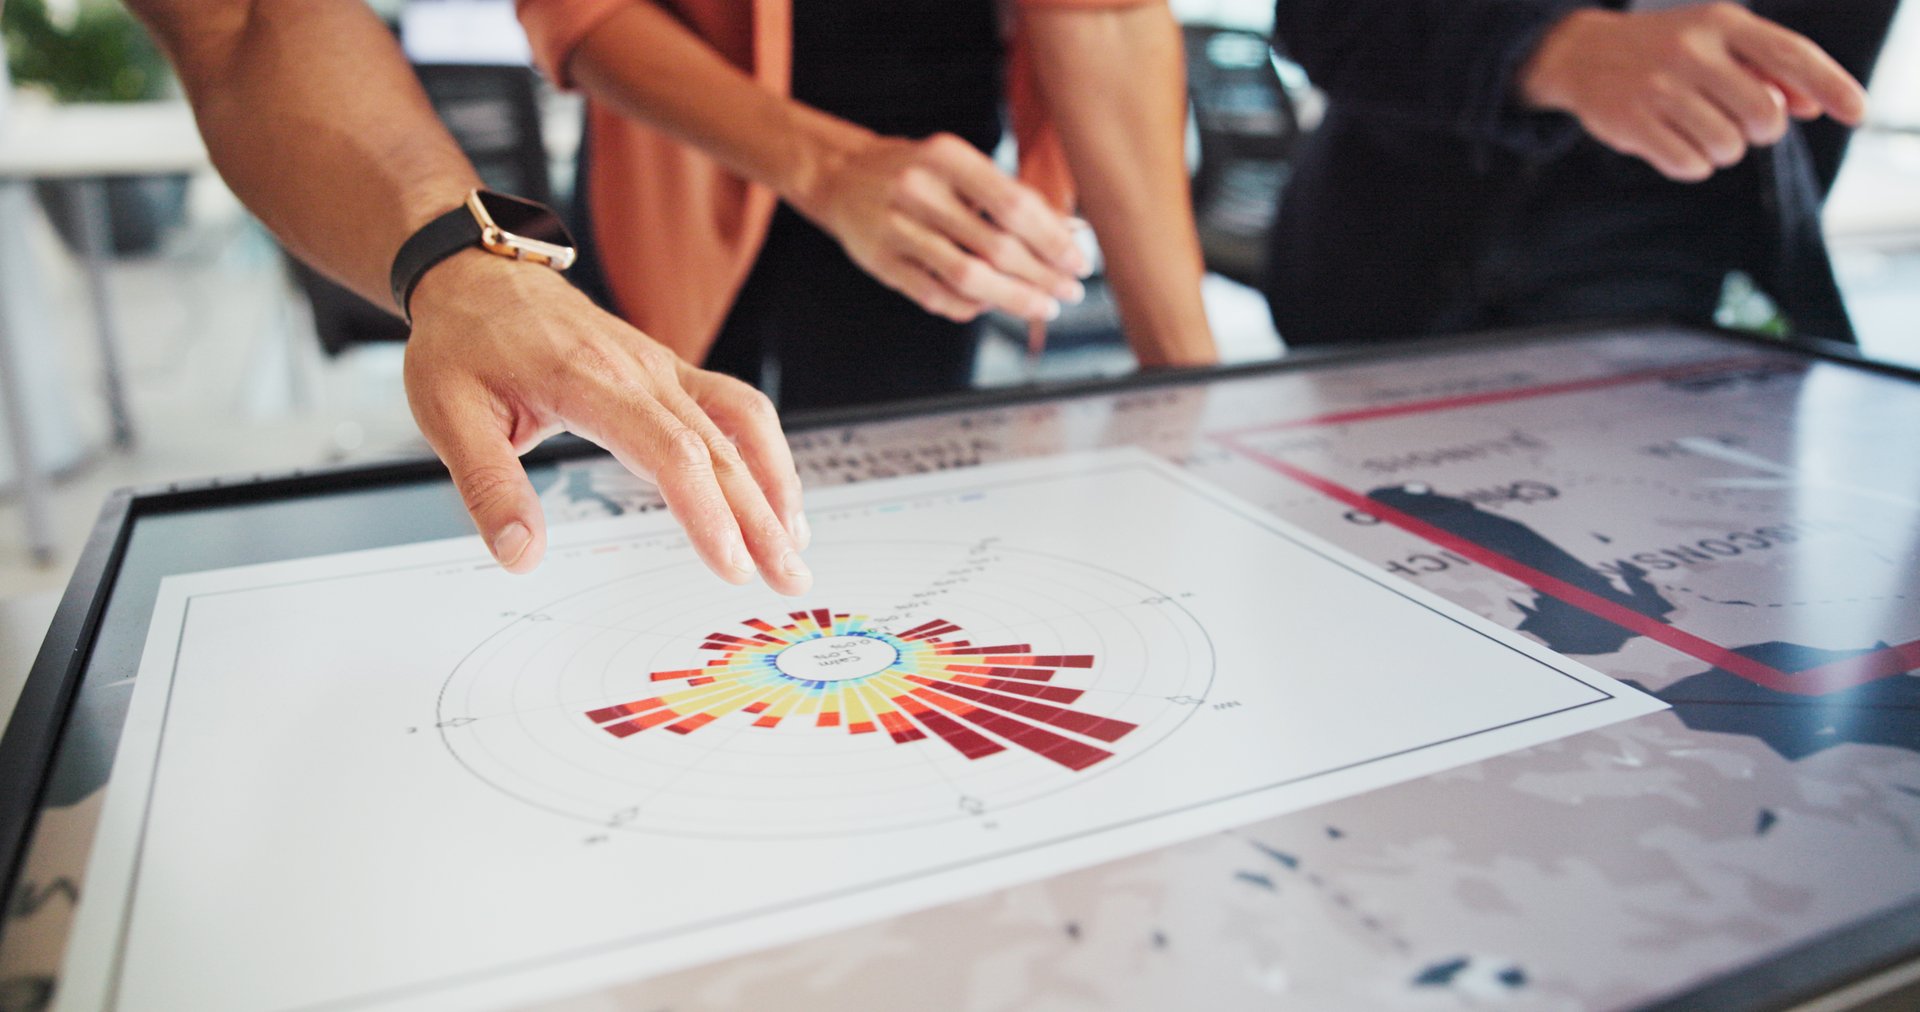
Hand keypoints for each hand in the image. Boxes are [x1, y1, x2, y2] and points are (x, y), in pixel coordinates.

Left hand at [403, 250, 811, 592]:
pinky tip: (777, 497)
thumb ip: (487, 488)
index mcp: (589, 380)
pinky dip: (767, 454)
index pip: (670, 451)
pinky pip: (736, 409)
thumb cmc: (466, 343)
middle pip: (721, 449)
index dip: (707, 511)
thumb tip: (519, 555)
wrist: (480, 276)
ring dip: (777, 485)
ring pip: (742, 426)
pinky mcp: (672, 373)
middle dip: (761, 520)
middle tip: (788, 580)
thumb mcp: (447, 416)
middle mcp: (641, 371)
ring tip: (794, 545)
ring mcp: (664, 369)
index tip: (732, 564)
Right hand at [789, 127, 1092, 322]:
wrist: (840, 176)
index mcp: (947, 156)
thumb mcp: (959, 167)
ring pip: (968, 277)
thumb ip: (1006, 198)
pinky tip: (992, 306)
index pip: (1014, 204)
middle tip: (1068, 291)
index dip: (1053, 239)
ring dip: (1014, 298)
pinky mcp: (881, 262)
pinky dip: (969, 306)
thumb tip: (1064, 236)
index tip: (1078, 261)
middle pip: (997, 245)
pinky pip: (935, 296)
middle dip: (1042, 275)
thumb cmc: (915, 172)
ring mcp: (896, 227)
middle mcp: (919, 189)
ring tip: (1042, 306)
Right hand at [1518, 2, 1867, 181]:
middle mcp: (1690, 50)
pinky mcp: (1630, 122)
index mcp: (1721, 22)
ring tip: (1701, 130)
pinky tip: (1676, 144)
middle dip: (1763, 132)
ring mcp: (1657, 87)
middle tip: (1744, 126)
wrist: (1583, 52)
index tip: (1857, 113)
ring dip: (1723, 150)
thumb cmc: (1666, 50)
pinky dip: (1692, 164)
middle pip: (1763, 115)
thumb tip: (1811, 106)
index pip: (1791, 54)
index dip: (1831, 85)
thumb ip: (1768, 70)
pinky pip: (1688, 165)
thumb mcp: (1718, 42)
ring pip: (1726, 146)